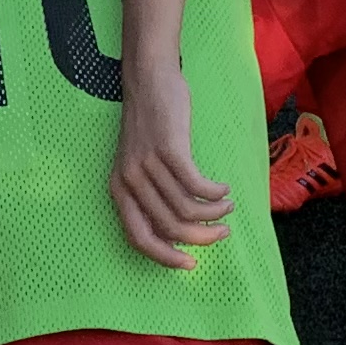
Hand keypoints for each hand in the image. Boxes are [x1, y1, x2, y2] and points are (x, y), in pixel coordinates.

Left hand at [109, 62, 233, 269]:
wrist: (148, 80)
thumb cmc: (149, 124)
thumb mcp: (139, 164)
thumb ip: (150, 195)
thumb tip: (177, 232)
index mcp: (118, 191)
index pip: (139, 238)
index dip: (165, 257)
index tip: (191, 264)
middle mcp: (129, 181)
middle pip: (169, 227)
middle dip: (201, 237)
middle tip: (222, 232)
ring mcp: (148, 165)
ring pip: (187, 208)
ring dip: (214, 212)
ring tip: (227, 206)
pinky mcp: (169, 149)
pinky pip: (197, 185)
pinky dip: (215, 192)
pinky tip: (223, 188)